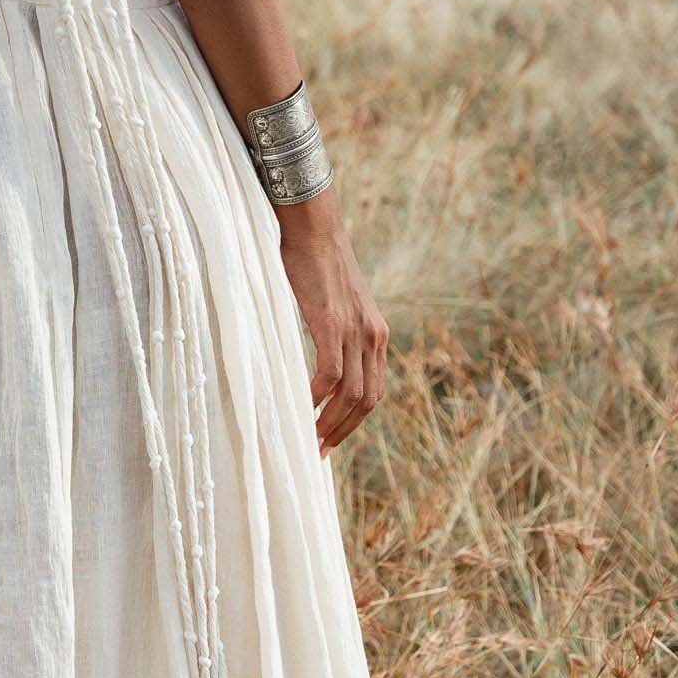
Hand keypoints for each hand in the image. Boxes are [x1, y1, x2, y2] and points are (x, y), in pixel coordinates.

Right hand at [278, 192, 388, 453]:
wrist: (313, 227)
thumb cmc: (315, 263)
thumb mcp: (336, 304)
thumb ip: (336, 332)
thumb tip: (318, 360)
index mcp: (377, 334)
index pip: (374, 390)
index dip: (355, 420)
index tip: (332, 436)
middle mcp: (373, 335)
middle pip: (368, 400)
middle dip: (344, 430)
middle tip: (320, 449)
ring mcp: (355, 330)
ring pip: (351, 394)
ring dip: (331, 422)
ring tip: (311, 439)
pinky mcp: (332, 324)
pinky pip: (329, 375)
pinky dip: (316, 398)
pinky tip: (301, 407)